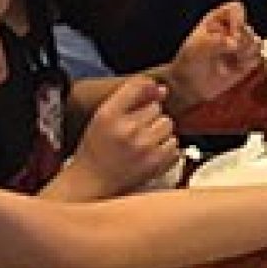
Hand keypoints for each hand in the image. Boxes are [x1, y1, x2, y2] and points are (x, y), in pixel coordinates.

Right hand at [75, 76, 178, 194]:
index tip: (144, 97)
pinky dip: (165, 148)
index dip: (146, 90)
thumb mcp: (103, 117)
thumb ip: (131, 98)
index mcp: (109, 114)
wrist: (92, 181)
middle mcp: (127, 129)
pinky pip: (174, 144)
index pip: (138, 86)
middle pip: (157, 107)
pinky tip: (149, 153)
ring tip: (142, 142)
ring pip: (167, 124)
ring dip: (159, 131)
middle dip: (149, 117)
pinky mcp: (156, 162)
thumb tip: (163, 89)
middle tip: (134, 130)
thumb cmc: (97, 148)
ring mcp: (143, 146)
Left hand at [163, 2, 261, 112]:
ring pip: (256, 42)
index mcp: (217, 20)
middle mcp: (231, 29)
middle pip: (248, 28)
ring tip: (233, 60)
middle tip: (230, 51)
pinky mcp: (247, 61)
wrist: (190, 84)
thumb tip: (235, 44)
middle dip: (241, 41)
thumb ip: (217, 41)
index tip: (232, 34)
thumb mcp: (197, 47)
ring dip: (246, 52)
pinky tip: (237, 68)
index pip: (235, 8)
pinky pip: (258, 57)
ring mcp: (240, 45)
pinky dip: (249, 62)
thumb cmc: (190, 61)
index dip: (237, 19)